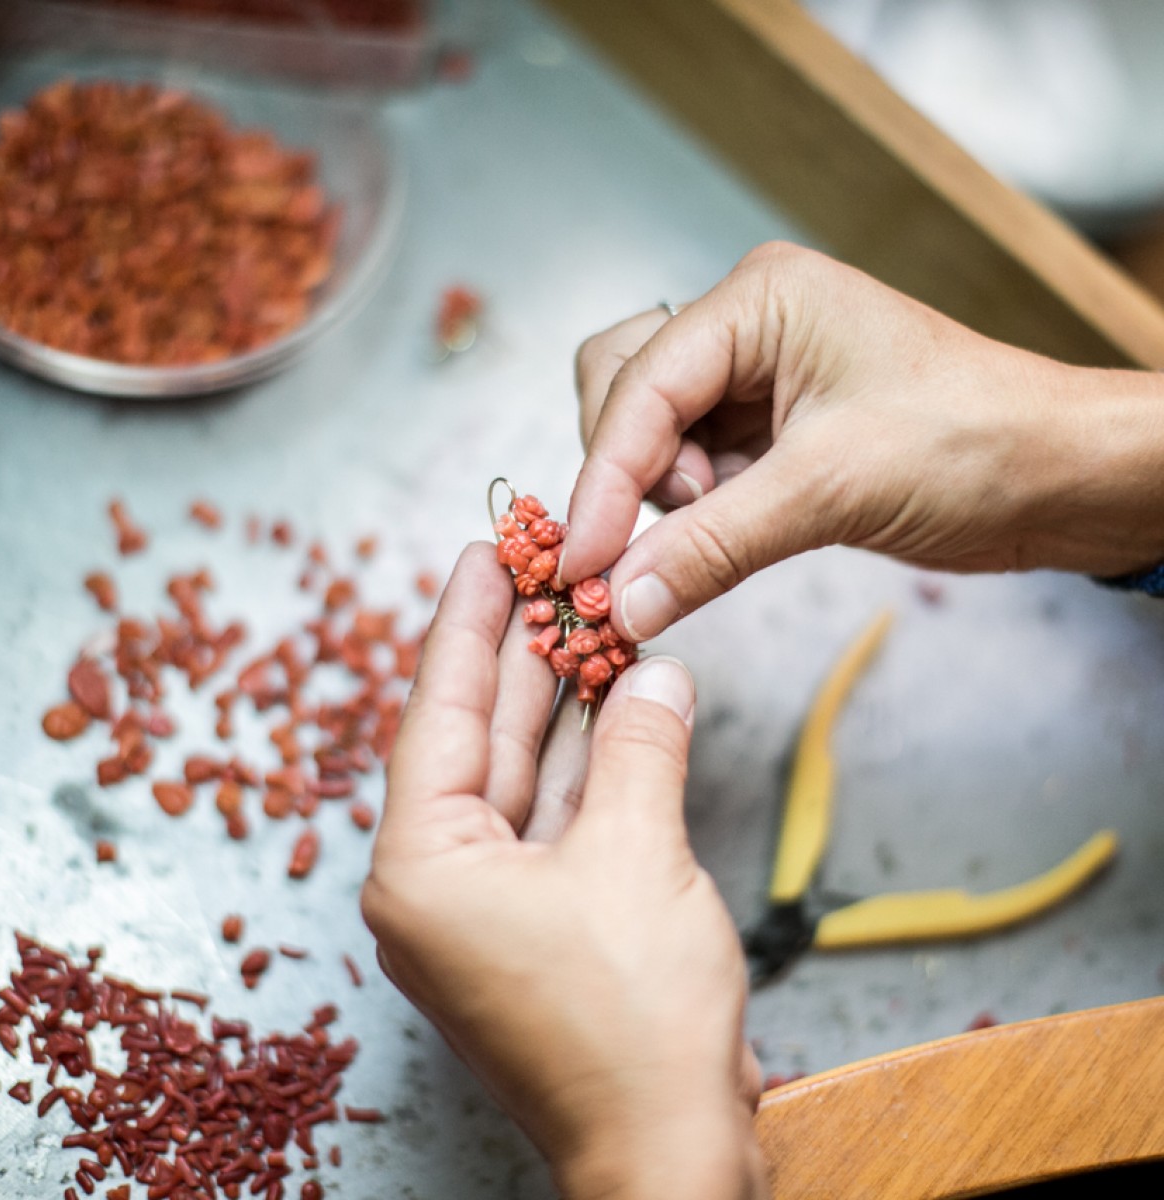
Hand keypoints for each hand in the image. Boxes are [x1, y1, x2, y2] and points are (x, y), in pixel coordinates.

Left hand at [362, 543, 767, 1199]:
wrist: (670, 1153)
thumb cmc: (633, 1024)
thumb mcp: (636, 856)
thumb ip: (638, 748)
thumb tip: (655, 672)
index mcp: (424, 866)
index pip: (438, 713)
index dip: (465, 624)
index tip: (484, 552)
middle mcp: (440, 880)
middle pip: (479, 736)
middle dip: (517, 653)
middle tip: (543, 570)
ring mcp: (491, 902)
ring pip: (523, 773)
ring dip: (561, 703)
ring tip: (588, 618)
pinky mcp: (540, 919)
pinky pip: (556, 815)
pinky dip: (588, 762)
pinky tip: (618, 701)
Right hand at [561, 242, 1163, 641]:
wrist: (1058, 477)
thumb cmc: (975, 444)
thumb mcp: (829, 491)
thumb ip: (710, 546)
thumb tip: (621, 601)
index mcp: (758, 301)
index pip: (638, 387)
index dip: (602, 480)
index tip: (581, 563)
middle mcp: (745, 328)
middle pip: (621, 393)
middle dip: (633, 471)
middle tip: (685, 525)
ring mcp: (753, 380)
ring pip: (649, 435)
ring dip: (663, 495)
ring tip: (729, 522)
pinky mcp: (767, 432)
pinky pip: (691, 471)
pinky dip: (691, 513)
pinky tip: (735, 531)